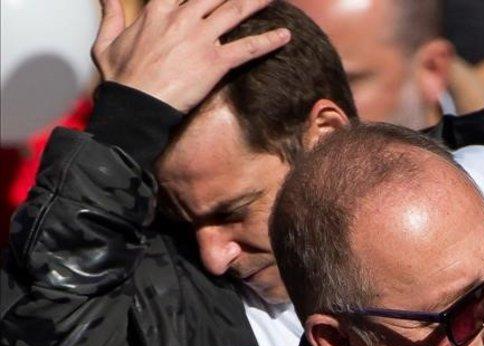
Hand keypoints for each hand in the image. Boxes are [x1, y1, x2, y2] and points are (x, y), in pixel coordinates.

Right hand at [91, 0, 290, 112]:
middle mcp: (182, 19)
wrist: (134, 106)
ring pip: (235, 11)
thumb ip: (110, 15)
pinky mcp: (214, 62)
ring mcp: (200, 39)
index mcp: (157, 12)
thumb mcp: (106, 41)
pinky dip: (269, 41)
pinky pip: (248, 48)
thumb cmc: (121, 78)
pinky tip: (286, 35)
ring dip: (257, 2)